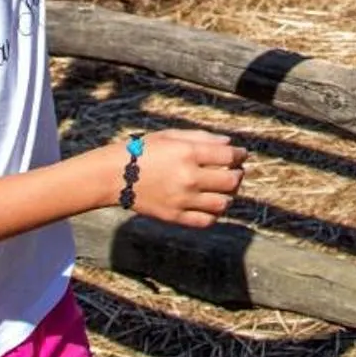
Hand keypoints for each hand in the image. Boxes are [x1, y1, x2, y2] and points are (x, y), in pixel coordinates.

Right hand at [113, 129, 247, 227]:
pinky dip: (214, 214)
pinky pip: (206, 221)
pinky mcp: (174, 216)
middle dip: (238, 175)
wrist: (114, 175)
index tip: (241, 154)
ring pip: (222, 204)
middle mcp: (188, 177)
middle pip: (231, 181)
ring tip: (223, 189)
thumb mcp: (171, 135)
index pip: (229, 156)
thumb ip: (202, 137)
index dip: (240, 154)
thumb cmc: (142, 150)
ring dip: (229, 196)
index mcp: (188, 153)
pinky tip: (211, 204)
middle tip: (235, 171)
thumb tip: (229, 142)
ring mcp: (182, 199)